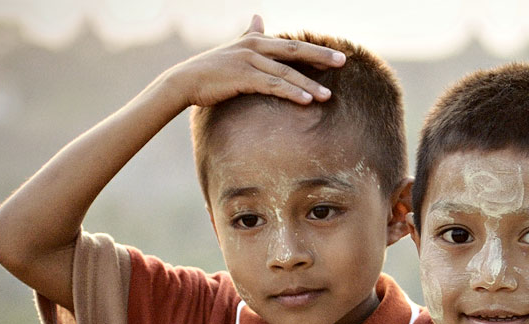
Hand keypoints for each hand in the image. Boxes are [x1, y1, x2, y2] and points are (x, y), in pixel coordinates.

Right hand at [161, 15, 344, 108]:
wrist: (185, 81)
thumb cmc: (212, 69)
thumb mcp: (234, 48)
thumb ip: (250, 34)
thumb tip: (259, 17)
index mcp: (256, 40)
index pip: (292, 44)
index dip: (315, 50)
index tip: (337, 55)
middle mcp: (254, 47)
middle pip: (294, 51)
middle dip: (320, 57)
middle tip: (343, 61)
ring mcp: (248, 61)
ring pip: (286, 72)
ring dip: (308, 85)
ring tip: (328, 96)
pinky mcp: (242, 77)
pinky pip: (272, 85)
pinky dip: (291, 92)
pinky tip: (306, 101)